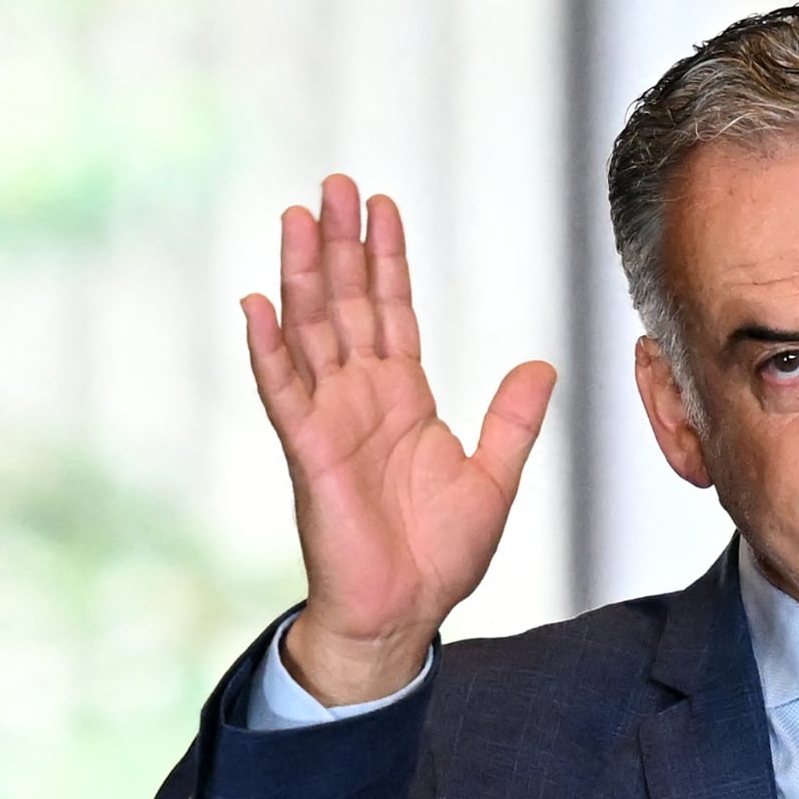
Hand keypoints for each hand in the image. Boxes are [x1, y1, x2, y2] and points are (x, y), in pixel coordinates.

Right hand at [243, 176, 555, 705]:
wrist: (403, 614)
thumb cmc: (439, 555)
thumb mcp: (494, 477)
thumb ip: (512, 420)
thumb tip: (541, 366)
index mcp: (403, 397)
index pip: (391, 310)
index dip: (387, 259)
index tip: (384, 206)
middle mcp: (361, 397)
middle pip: (346, 303)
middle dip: (341, 244)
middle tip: (334, 184)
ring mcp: (330, 419)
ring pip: (312, 331)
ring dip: (301, 274)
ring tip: (296, 217)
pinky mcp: (308, 450)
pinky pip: (284, 390)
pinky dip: (269, 348)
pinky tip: (257, 304)